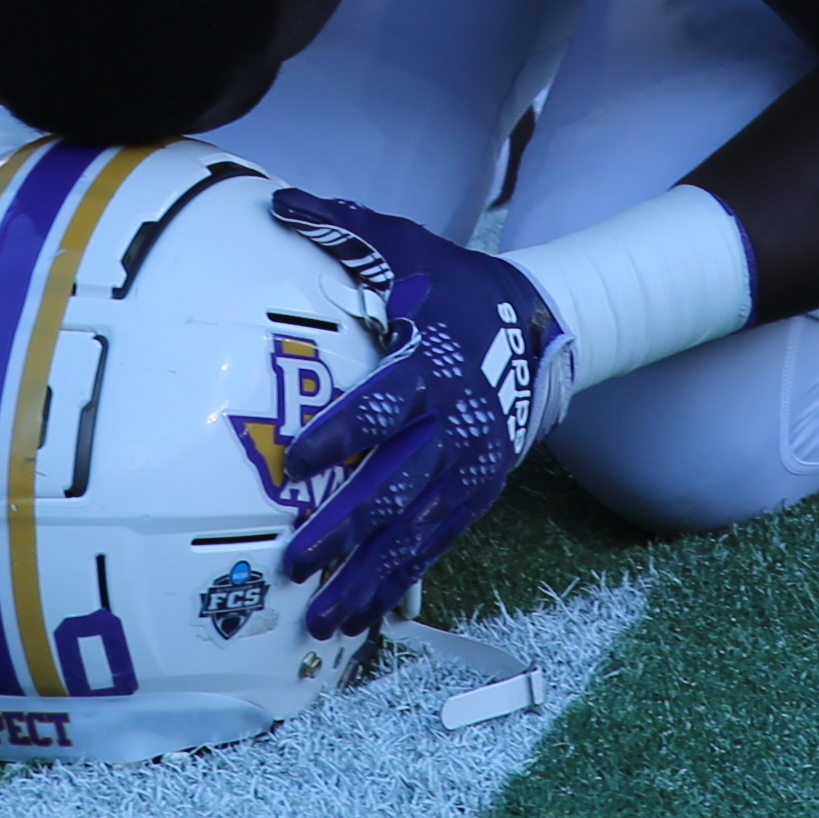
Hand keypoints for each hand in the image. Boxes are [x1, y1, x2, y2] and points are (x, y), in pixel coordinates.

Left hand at [267, 189, 565, 636]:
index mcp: (429, 363)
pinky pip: (435, 545)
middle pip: (396, 480)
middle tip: (297, 561)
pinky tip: (364, 618)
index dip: (341, 432)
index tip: (296, 461)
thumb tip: (278, 200)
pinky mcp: (476, 494)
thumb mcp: (406, 245)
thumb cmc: (452, 284)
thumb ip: (343, 229)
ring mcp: (467, 466)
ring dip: (369, 574)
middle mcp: (450, 423)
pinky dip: (400, 582)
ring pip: (414, 528)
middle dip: (346, 525)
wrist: (540, 325)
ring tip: (324, 616)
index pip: (382, 402)